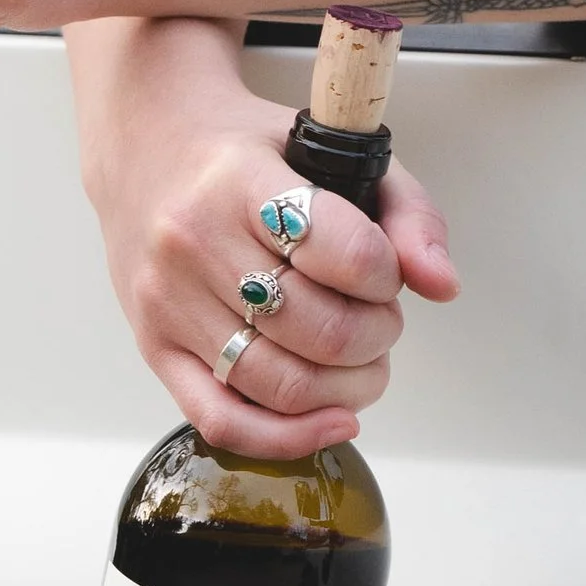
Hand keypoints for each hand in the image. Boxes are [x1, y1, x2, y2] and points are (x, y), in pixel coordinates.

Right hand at [84, 48, 456, 458]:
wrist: (144, 147)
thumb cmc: (244, 151)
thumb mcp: (332, 150)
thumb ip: (405, 211)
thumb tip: (441, 285)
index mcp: (239, 180)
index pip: (345, 252)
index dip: (387, 276)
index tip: (383, 271)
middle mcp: (194, 243)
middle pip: (321, 331)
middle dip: (376, 336)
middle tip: (377, 317)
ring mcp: (169, 303)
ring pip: (283, 385)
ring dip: (348, 388)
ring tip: (358, 359)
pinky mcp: (155, 348)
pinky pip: (223, 422)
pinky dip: (289, 437)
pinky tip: (333, 421)